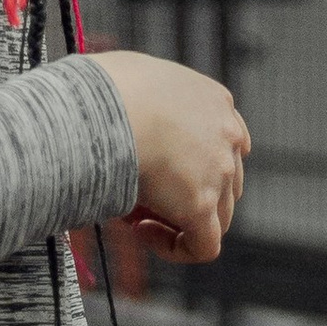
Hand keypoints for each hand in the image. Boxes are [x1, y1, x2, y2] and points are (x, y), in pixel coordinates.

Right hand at [92, 52, 249, 262]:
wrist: (105, 105)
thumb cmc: (101, 86)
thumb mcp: (130, 76)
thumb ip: (138, 98)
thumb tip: (115, 121)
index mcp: (212, 99)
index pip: (220, 140)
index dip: (190, 164)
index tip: (154, 168)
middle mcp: (225, 134)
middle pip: (223, 180)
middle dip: (184, 194)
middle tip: (140, 195)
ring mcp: (219, 171)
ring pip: (215, 215)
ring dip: (178, 220)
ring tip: (133, 213)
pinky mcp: (201, 205)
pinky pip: (202, 246)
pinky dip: (176, 248)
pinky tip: (142, 232)